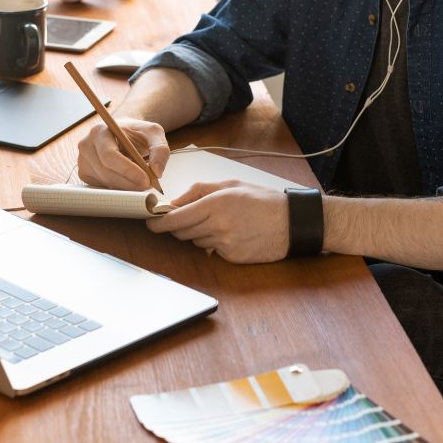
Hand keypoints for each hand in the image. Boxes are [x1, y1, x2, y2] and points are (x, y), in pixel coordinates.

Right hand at [77, 117, 168, 189]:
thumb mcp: (153, 133)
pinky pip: (102, 188)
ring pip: (105, 183)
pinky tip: (129, 183)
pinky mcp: (85, 174)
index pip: (109, 156)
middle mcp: (86, 146)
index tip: (146, 180)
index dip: (127, 170)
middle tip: (149, 186)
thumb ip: (160, 149)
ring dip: (126, 188)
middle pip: (106, 173)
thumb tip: (157, 172)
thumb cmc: (136, 132)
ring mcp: (83, 161)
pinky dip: (119, 189)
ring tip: (142, 183)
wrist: (122, 134)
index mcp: (99, 131)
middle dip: (130, 183)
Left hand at [146, 181, 288, 263]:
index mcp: (216, 204)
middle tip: (188, 216)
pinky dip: (214, 242)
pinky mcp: (232, 257)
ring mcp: (225, 244)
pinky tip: (231, 233)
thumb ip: (199, 191)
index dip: (159, 222)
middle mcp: (218, 225)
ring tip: (220, 221)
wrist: (292, 223)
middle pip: (181, 231)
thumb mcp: (231, 185)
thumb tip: (175, 202)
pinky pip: (211, 250)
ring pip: (195, 241)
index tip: (150, 221)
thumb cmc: (263, 200)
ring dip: (198, 233)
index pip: (176, 218)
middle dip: (178, 225)